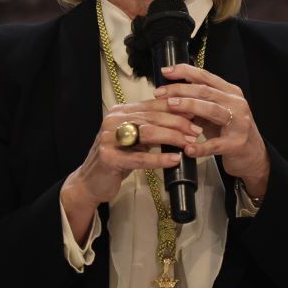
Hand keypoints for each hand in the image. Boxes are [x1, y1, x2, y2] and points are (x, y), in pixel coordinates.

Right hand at [61, 99, 201, 241]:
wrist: (90, 182)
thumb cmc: (117, 159)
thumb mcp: (133, 139)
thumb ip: (151, 127)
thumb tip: (183, 120)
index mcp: (120, 112)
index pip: (152, 105)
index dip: (176, 109)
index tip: (195, 115)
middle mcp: (113, 121)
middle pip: (152, 118)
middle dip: (178, 124)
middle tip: (196, 131)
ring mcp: (109, 138)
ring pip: (147, 134)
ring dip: (172, 138)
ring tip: (189, 143)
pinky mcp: (109, 158)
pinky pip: (139, 157)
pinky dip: (159, 158)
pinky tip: (174, 159)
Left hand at [153, 63, 270, 198]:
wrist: (253, 155)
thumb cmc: (228, 131)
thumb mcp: (215, 112)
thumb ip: (198, 102)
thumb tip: (169, 93)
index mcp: (230, 92)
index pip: (205, 76)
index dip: (184, 71)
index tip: (165, 71)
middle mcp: (236, 103)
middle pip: (205, 91)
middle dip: (179, 89)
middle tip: (159, 92)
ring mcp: (239, 123)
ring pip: (211, 109)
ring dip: (189, 106)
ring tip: (170, 106)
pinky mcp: (237, 143)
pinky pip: (215, 144)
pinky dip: (200, 147)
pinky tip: (187, 149)